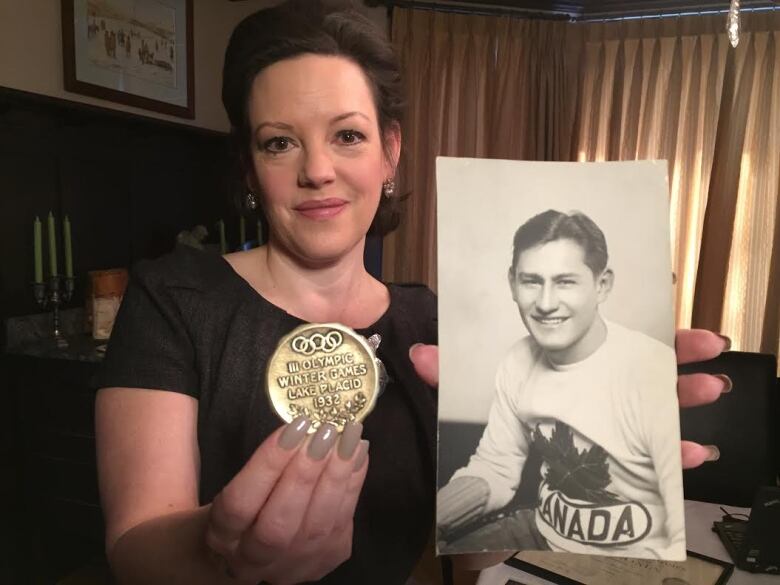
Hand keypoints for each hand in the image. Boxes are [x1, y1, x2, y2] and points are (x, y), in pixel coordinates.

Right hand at [205, 418, 368, 584]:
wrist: (255, 554)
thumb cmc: (242, 507)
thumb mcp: (220, 486)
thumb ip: (226, 454)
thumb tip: (213, 405)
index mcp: (222, 536)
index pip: (240, 503)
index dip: (268, 464)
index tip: (294, 427)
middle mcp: (253, 558)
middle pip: (280, 521)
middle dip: (306, 472)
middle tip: (325, 431)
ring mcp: (293, 564)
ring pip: (318, 524)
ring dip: (337, 475)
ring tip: (349, 436)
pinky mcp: (324, 560)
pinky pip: (342, 521)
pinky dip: (353, 483)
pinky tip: (358, 452)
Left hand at [409, 329, 730, 469]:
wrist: (504, 478)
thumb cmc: (506, 418)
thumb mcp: (473, 396)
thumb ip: (449, 376)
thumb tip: (416, 355)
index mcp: (577, 367)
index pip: (621, 344)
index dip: (653, 333)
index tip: (681, 324)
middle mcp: (602, 390)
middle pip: (649, 371)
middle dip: (680, 358)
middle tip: (706, 351)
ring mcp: (613, 422)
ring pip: (658, 408)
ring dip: (685, 399)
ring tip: (707, 390)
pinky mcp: (618, 456)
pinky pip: (651, 453)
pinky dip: (673, 451)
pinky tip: (690, 451)